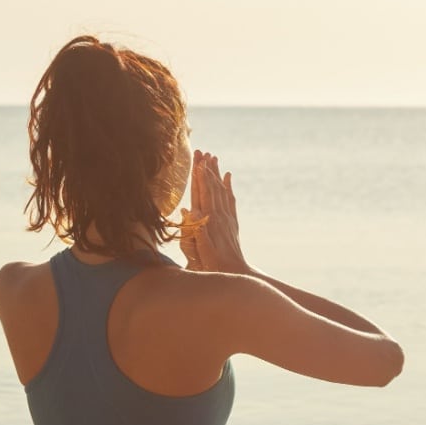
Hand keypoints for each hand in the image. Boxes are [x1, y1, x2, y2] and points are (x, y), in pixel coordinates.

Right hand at [183, 149, 250, 274]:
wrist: (235, 272)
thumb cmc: (214, 264)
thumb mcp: (202, 250)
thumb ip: (197, 230)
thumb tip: (190, 210)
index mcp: (210, 220)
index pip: (205, 194)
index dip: (201, 178)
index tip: (198, 162)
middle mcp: (220, 216)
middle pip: (213, 187)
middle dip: (207, 170)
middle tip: (204, 152)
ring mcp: (227, 217)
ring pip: (221, 190)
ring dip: (217, 173)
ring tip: (214, 158)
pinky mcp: (232, 222)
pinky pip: (230, 200)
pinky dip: (228, 186)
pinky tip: (227, 176)